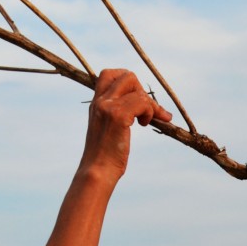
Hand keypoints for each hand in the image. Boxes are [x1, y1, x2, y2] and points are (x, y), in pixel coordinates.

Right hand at [79, 69, 172, 184]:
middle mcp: (100, 101)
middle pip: (127, 76)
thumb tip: (143, 106)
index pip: (109, 74)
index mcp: (96, 103)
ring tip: (146, 121)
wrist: (97, 172)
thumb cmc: (105, 156)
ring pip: (137, 89)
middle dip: (142, 91)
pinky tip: (144, 125)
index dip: (128, 82)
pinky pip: (142, 102)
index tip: (135, 100)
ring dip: (149, 105)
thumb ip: (116, 114)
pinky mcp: (118, 116)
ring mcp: (108, 107)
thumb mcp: (107, 128)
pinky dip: (150, 112)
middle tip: (145, 110)